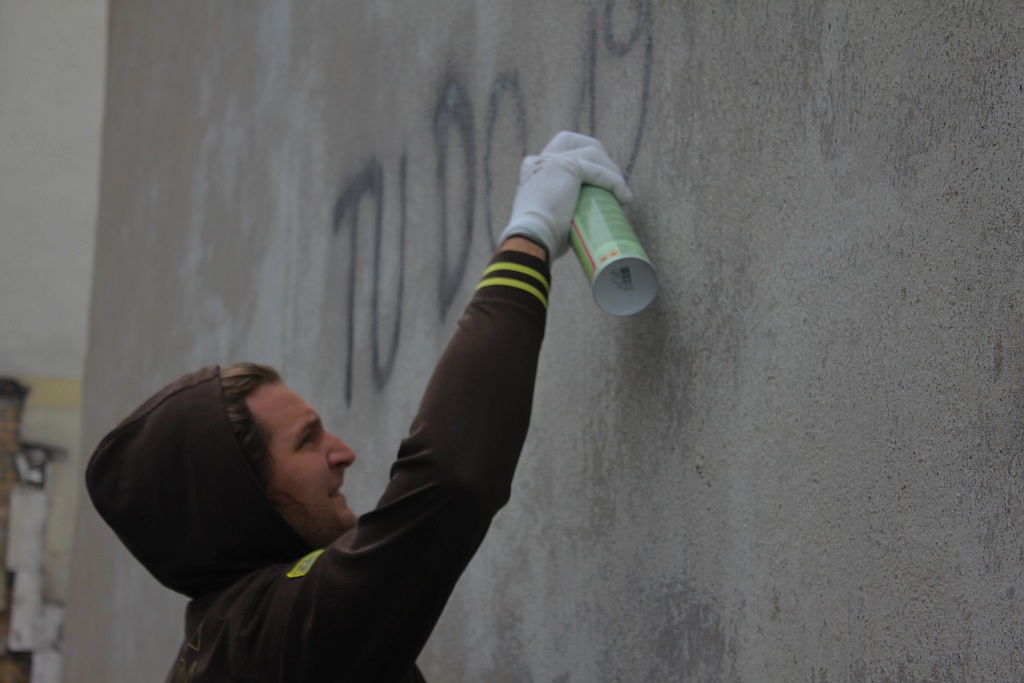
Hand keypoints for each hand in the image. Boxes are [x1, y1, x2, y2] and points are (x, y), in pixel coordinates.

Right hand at [500, 131, 632, 259]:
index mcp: (531, 170)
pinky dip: (615, 183)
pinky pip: (598, 171)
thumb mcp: (549, 216)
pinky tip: (625, 197)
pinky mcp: (566, 165)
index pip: (559, 151)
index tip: (599, 180)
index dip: (582, 160)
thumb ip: (562, 207)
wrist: (531, 239)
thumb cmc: (541, 238)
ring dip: (611, 171)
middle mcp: (539, 160)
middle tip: (613, 179)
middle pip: (574, 140)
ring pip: (592, 153)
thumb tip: (583, 217)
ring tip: (622, 193)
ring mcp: (552, 160)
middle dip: (598, 154)